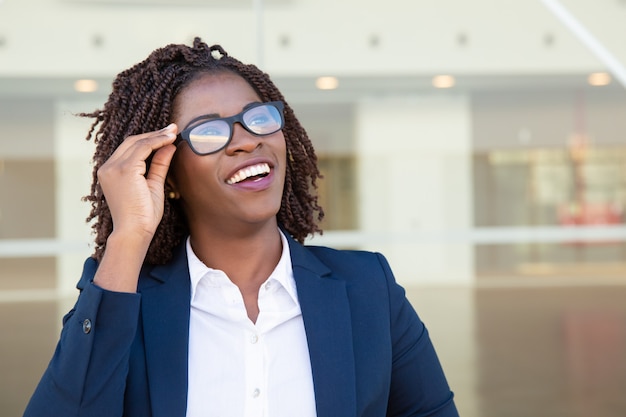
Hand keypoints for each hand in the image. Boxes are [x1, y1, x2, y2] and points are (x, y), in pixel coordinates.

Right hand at [97, 124, 177, 244]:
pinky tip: (170, 139)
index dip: (149, 139)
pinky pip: (142, 149)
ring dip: (157, 135)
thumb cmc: (143, 216)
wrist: (135, 232)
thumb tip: (169, 146)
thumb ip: (159, 165)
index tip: (167, 134)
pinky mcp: (123, 170)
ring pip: (137, 142)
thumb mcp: (153, 185)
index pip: (130, 148)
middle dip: (154, 134)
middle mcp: (108, 167)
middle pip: (132, 142)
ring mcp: (113, 168)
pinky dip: (156, 141)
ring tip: (174, 131)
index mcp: (110, 171)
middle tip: (173, 128)